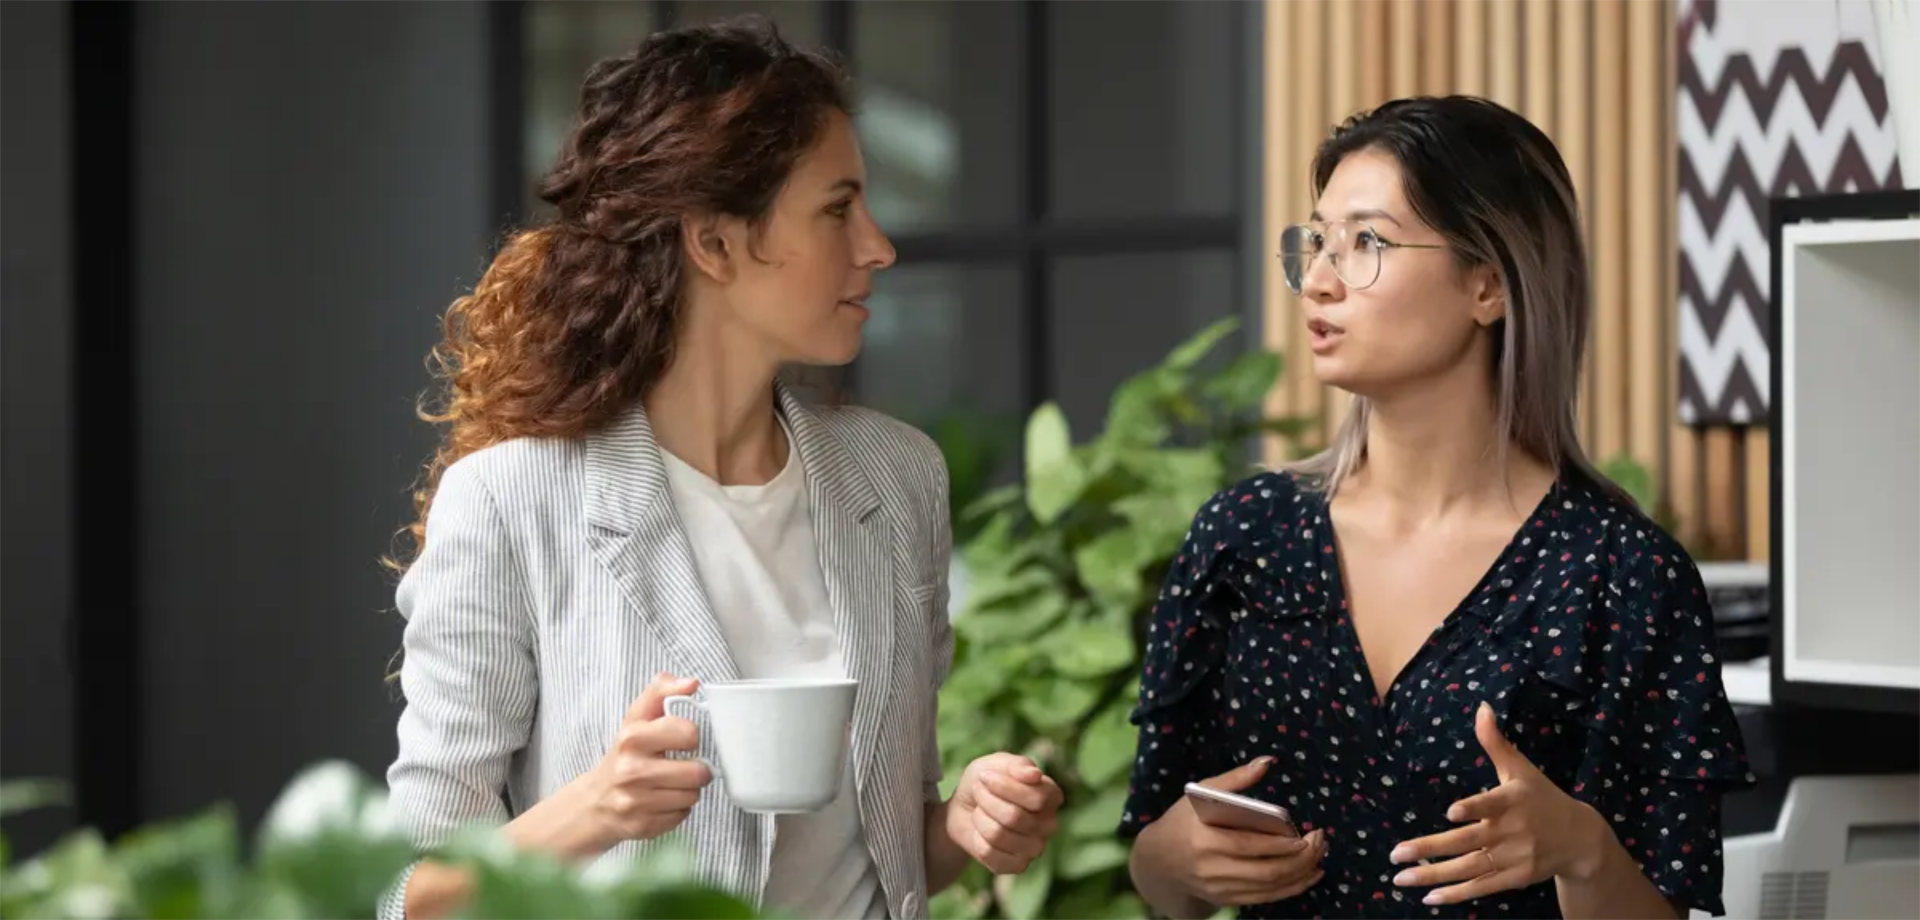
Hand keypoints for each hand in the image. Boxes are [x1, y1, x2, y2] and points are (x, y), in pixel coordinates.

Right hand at [577, 673, 712, 846]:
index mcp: (632, 738)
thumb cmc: (624, 756)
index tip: (682, 739)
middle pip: (697, 772)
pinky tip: (662, 801)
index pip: (687, 733)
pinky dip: (678, 809)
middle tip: (683, 766)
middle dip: (696, 769)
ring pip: (692, 796)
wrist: (595, 801)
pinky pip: (683, 815)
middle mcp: (631, 770)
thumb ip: (661, 693)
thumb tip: (691, 682)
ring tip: (671, 784)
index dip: (691, 737)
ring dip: (688, 790)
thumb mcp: (636, 719)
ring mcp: (636, 801)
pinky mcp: (643, 826)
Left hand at [944, 753, 1064, 873]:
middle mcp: (1049, 824)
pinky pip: (989, 853)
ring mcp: (1035, 848)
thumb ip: (1018, 766)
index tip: (986, 776)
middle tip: (978, 792)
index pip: (1037, 798)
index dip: (1006, 787)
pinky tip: (979, 831)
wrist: (964, 807)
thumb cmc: (986, 782)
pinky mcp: (1016, 866)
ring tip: (978, 810)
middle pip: (1015, 817)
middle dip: (987, 800)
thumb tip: (1035, 775)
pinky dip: (976, 838)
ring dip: (979, 818)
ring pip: (999, 835)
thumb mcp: (997, 763)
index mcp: (1051, 796)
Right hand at [1137, 758, 1326, 906]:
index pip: (1247, 845)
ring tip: (1319, 856)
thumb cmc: (1182, 820)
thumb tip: (1267, 761)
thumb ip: (1235, 779)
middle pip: (1265, 871)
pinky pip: (1266, 898)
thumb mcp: (1200, 793)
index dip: (1280, 845)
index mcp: (1203, 839)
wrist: (1158, 862)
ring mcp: (1219, 889)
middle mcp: (1210, 869)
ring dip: (1301, 874)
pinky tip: (1308, 875)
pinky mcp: (1227, 900)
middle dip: (1300, 859)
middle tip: (1320, 842)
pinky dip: (1291, 888)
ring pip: (1269, 887)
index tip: (1305, 835)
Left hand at [1388, 702, 1608, 905]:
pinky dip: (1456, 894)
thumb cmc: (1542, 798)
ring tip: (1401, 878)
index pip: (1491, 804)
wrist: (1580, 838)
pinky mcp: (1514, 878)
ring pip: (1468, 868)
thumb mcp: (1521, 768)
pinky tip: (1429, 897)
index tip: (1451, 812)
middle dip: (1430, 849)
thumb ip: (1496, 742)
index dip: (1473, 808)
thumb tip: (1481, 707)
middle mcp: (1511, 831)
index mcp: (1512, 801)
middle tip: (1396, 854)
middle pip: (1467, 842)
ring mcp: (1513, 858)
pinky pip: (1481, 887)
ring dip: (1433, 876)